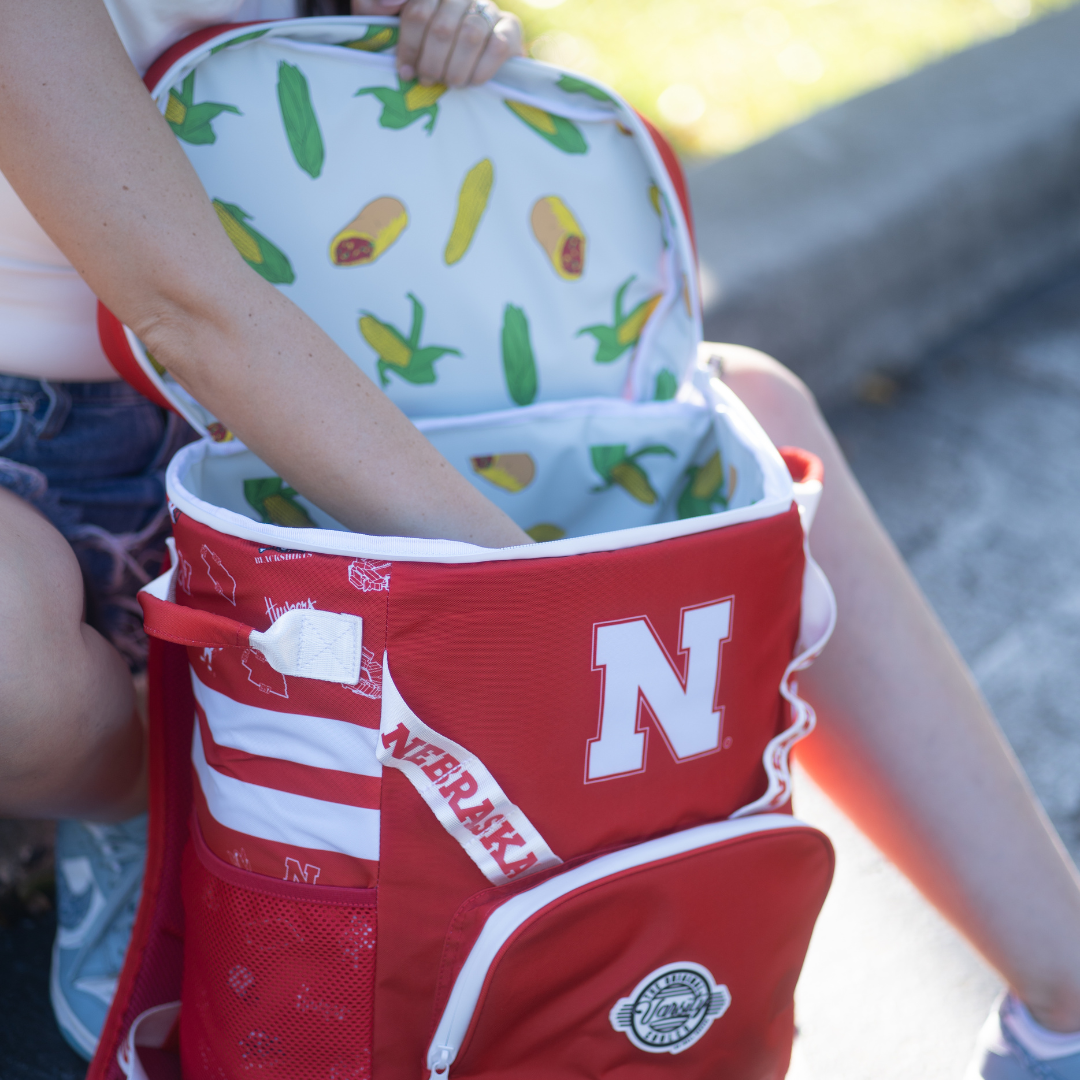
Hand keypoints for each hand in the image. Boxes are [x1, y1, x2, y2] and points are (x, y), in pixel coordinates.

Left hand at [352, 0, 523, 86]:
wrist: (460, 58)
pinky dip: (481, 70)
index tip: (404, 70)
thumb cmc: (419, 42)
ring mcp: (487, 8)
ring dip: (455, 69)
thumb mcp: (387, 22)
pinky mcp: (510, 28)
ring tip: (447, 83)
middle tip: (425, 80)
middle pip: (442, 28)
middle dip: (431, 62)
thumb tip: (386, 3)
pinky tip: (471, 81)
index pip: (417, 12)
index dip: (409, 45)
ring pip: (470, 36)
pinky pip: (497, 47)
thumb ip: (374, 4)